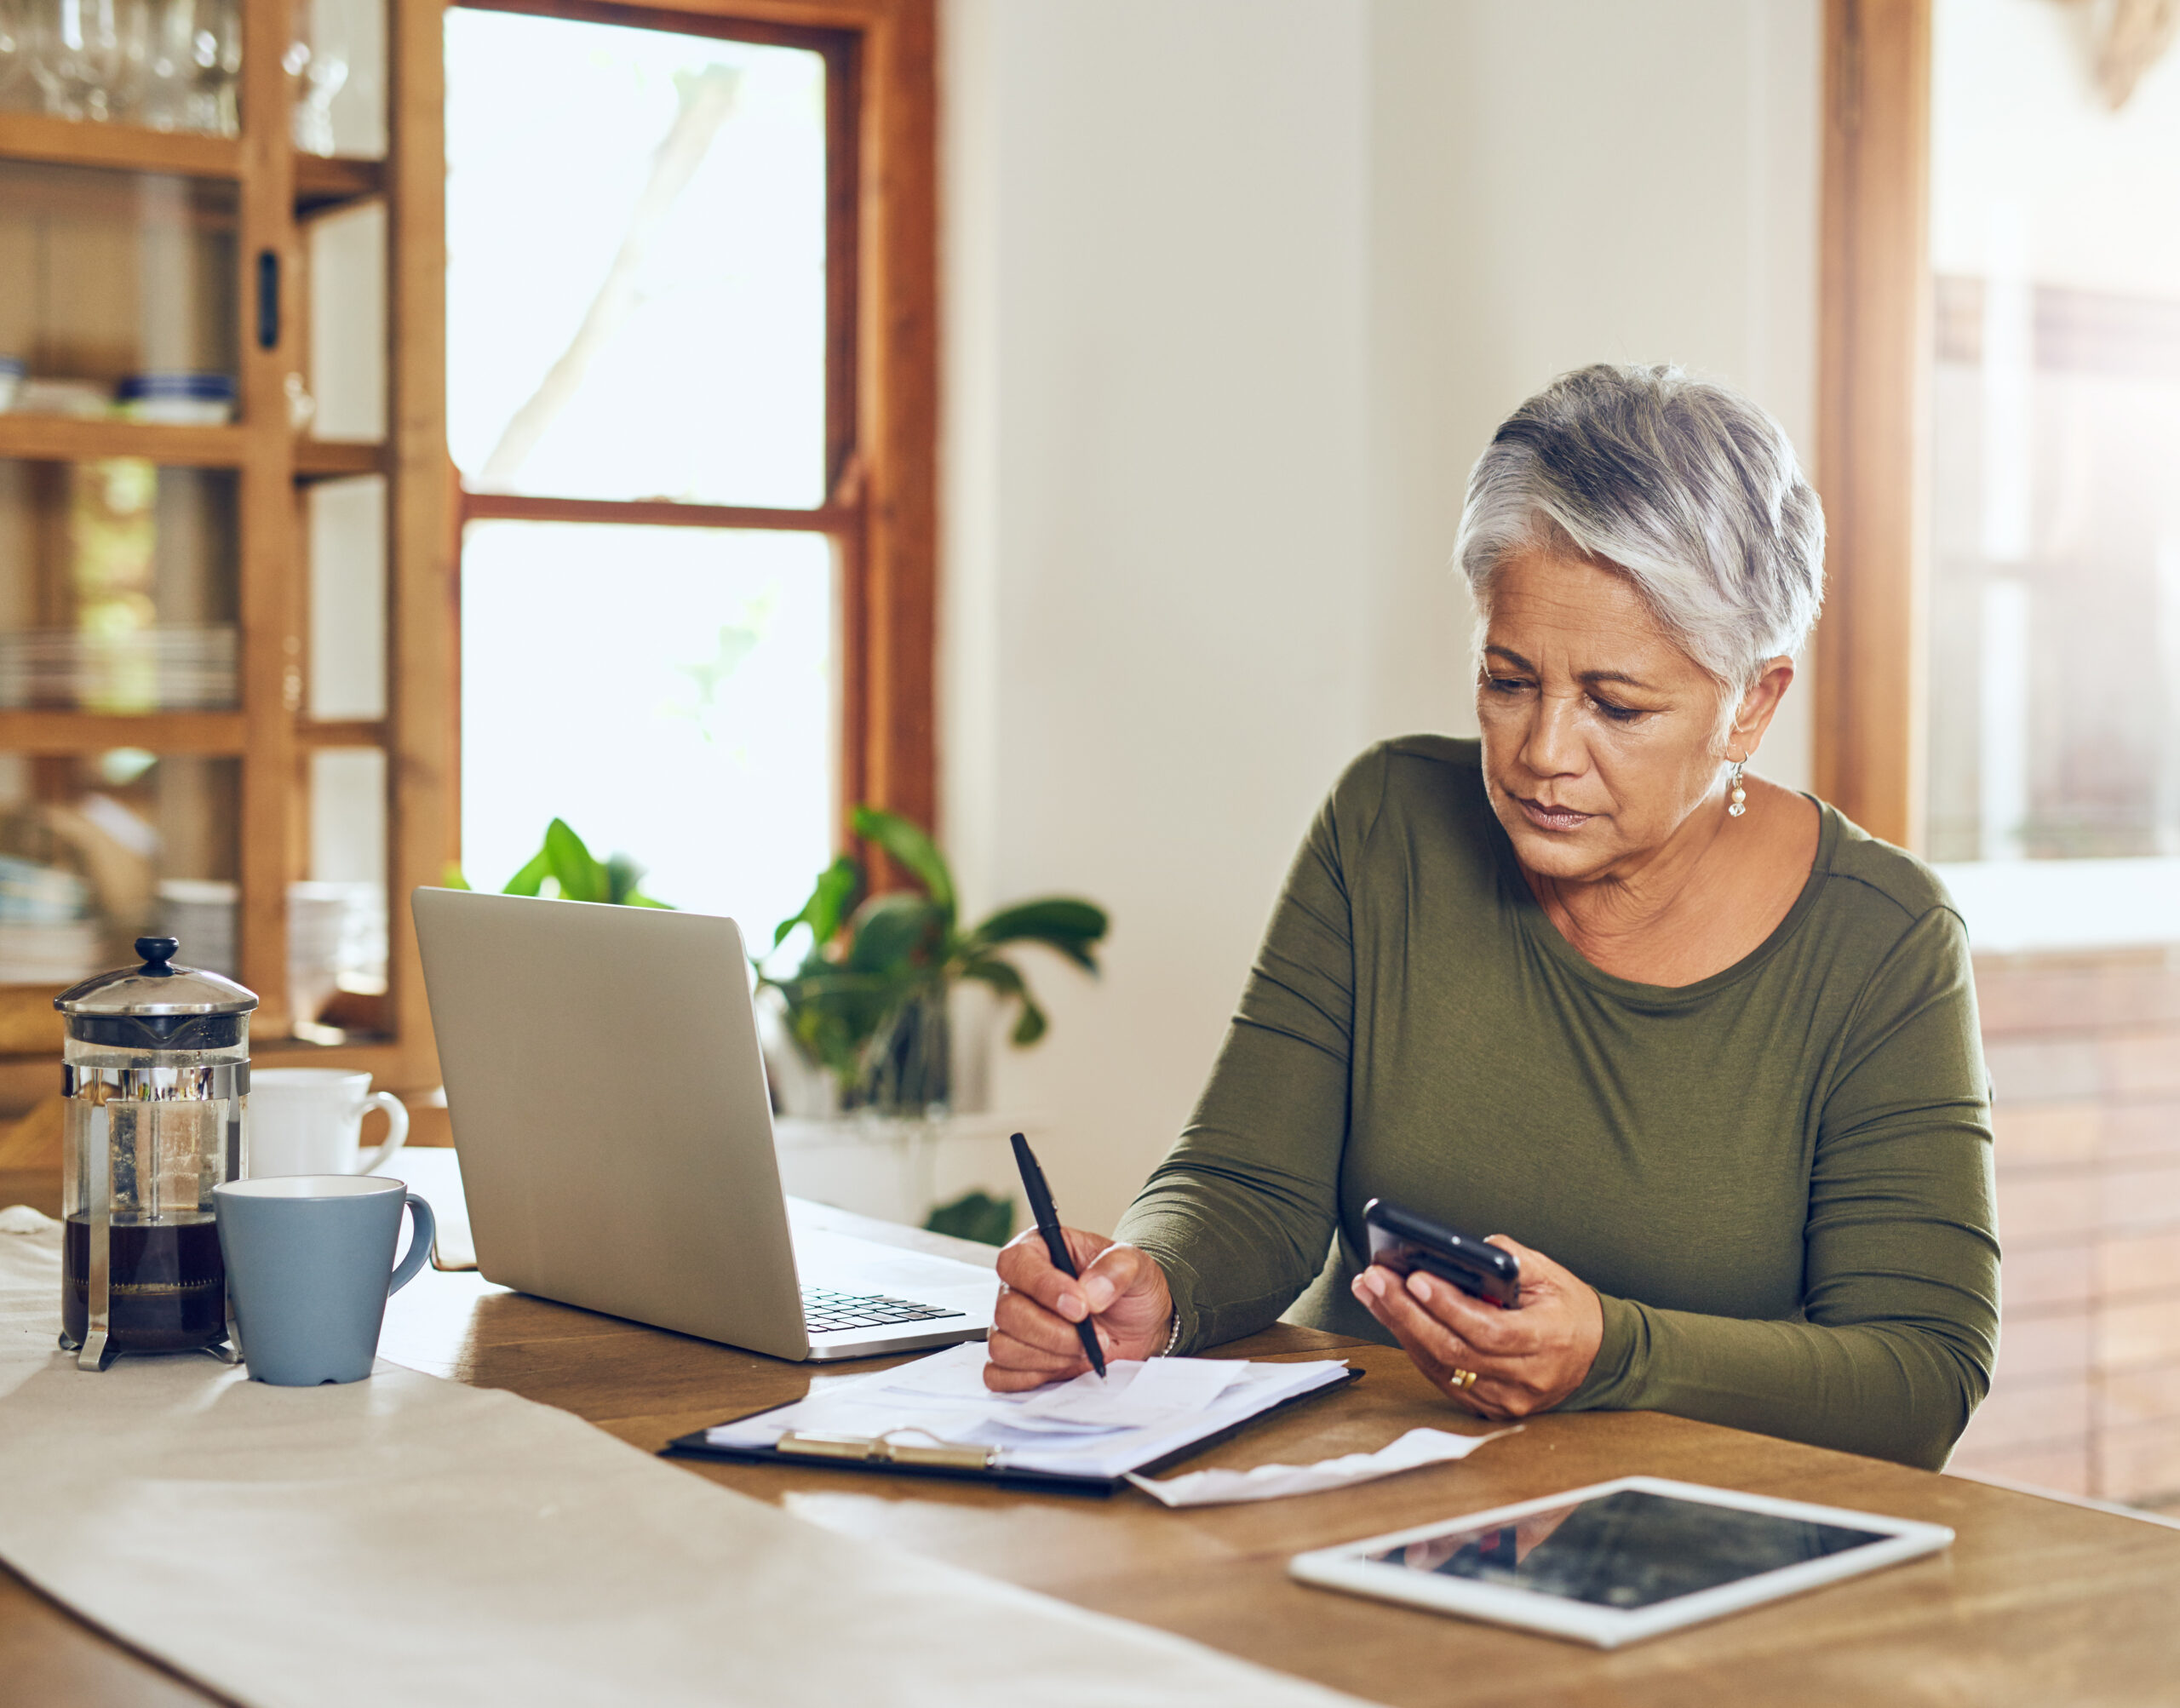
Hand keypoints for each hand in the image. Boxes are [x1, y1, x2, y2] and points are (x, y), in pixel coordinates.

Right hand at [984, 1227, 1173, 1390]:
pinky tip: (1065, 1366)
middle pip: (1007, 1311)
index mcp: (1038, 1251)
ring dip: (1051, 1357)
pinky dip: (1032, 1377)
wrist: (1140, 1326)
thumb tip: (1091, 1291)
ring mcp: (1012, 1326)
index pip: (1016, 1262)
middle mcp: (1018, 1287)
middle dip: (1055, 1332)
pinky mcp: (1013, 1361)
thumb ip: (1117, 1268)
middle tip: (1095, 1337)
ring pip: (1003, 1346)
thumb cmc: (1129, 1288)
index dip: (1043, 1286)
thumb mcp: (1136, 1266)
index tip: (1080, 1307)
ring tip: (1085, 1350)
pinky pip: (1000, 1376)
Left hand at [1350, 1235, 1601, 1419]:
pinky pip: (1443, 1378)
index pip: (1488, 1330)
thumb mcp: (1551, 1274)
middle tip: (1374, 1279)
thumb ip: (1510, 1258)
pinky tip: (1392, 1317)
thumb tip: (1461, 1249)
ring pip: (1441, 1366)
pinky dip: (1414, 1346)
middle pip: (1454, 1350)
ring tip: (1371, 1291)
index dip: (1447, 1305)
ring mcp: (1506, 1400)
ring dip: (1399, 1326)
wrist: (1597, 1356)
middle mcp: (1525, 1379)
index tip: (1415, 1277)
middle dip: (1407, 1311)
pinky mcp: (1489, 1408)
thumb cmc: (1570, 1310)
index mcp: (1546, 1342)